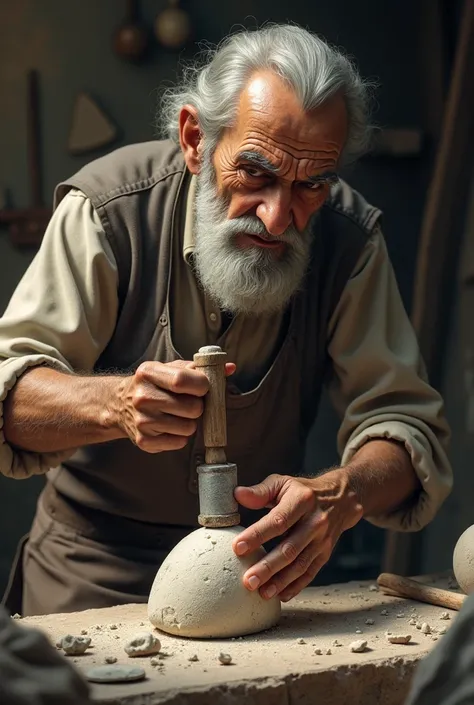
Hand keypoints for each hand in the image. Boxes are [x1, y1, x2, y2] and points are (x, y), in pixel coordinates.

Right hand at [117, 360, 234, 452]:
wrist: (119, 404)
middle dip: (198, 406)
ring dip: (190, 422)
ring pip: (189, 427)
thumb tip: (230, 368)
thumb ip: (200, 368)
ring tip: (179, 415)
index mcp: (148, 372)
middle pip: (192, 408)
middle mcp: (142, 397)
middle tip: (190, 403)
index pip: (182, 381)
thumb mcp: (171, 369)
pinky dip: (180, 436)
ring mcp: (142, 421)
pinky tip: (170, 426)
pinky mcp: (144, 441)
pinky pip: (180, 442)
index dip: (202, 386)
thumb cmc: (154, 384)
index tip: (203, 388)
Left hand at [232, 470, 362, 601]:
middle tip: (248, 581)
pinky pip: (310, 573)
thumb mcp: (283, 483)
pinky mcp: (325, 553)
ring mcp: (322, 540)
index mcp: (302, 500)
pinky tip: (280, 595)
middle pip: (289, 548)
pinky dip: (296, 586)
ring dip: (280, 581)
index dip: (257, 535)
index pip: (278, 521)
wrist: (341, 499)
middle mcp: (315, 522)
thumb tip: (237, 495)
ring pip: (300, 565)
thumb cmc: (303, 491)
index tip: (237, 547)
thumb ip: (260, 491)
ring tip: (261, 593)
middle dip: (268, 567)